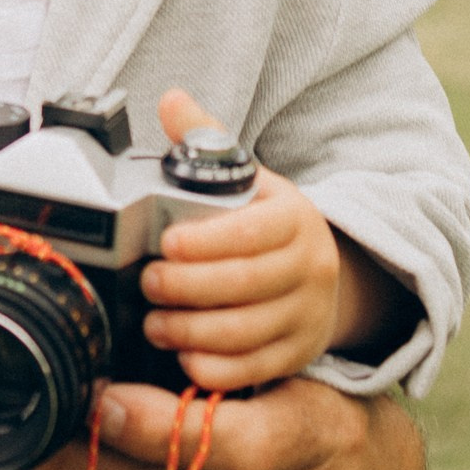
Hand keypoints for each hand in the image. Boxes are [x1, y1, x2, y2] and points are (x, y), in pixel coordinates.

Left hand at [35, 379, 422, 469]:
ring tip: (42, 440)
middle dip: (99, 454)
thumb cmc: (339, 426)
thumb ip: (241, 360)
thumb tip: (146, 325)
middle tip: (47, 413)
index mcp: (321, 443)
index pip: (230, 443)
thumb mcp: (311, 379)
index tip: (103, 398)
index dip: (157, 426)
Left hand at [142, 90, 342, 389]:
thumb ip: (206, 139)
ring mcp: (307, 315)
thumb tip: (171, 99)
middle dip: (188, 287)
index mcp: (293, 217)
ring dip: (193, 331)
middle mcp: (309, 267)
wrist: (321, 270)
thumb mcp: (245, 176)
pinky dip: (215, 368)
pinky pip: (254, 369)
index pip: (251, 232)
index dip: (206, 242)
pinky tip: (183, 356)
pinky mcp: (297, 354)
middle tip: (148, 283)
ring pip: (248, 331)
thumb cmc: (265, 221)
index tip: (166, 244)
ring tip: (155, 322)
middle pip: (246, 285)